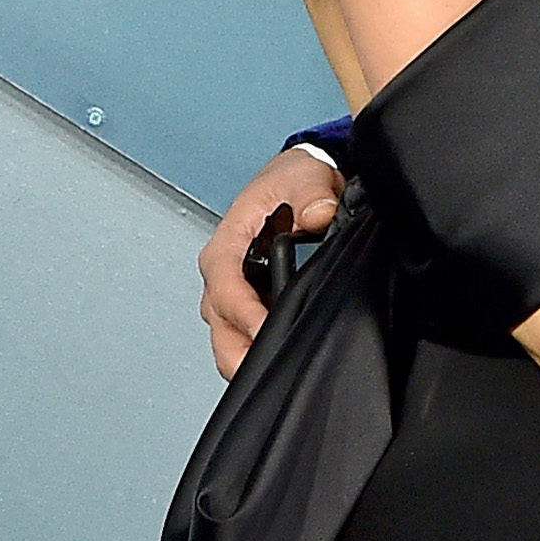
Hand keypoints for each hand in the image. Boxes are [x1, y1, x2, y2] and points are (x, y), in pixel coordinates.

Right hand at [197, 147, 343, 376]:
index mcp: (227, 244)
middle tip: (277, 364)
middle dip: (243, 351)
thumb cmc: (288, 182)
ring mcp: (230, 294)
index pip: (225, 287)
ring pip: (227, 340)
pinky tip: (285, 352)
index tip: (267, 331)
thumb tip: (319, 215)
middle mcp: (221, 274)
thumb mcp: (304, 176)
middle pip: (220, 326)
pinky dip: (259, 352)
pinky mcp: (245, 306)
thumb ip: (312, 195)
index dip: (244, 314)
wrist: (295, 184)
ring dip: (250, 356)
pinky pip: (242, 339)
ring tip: (284, 363)